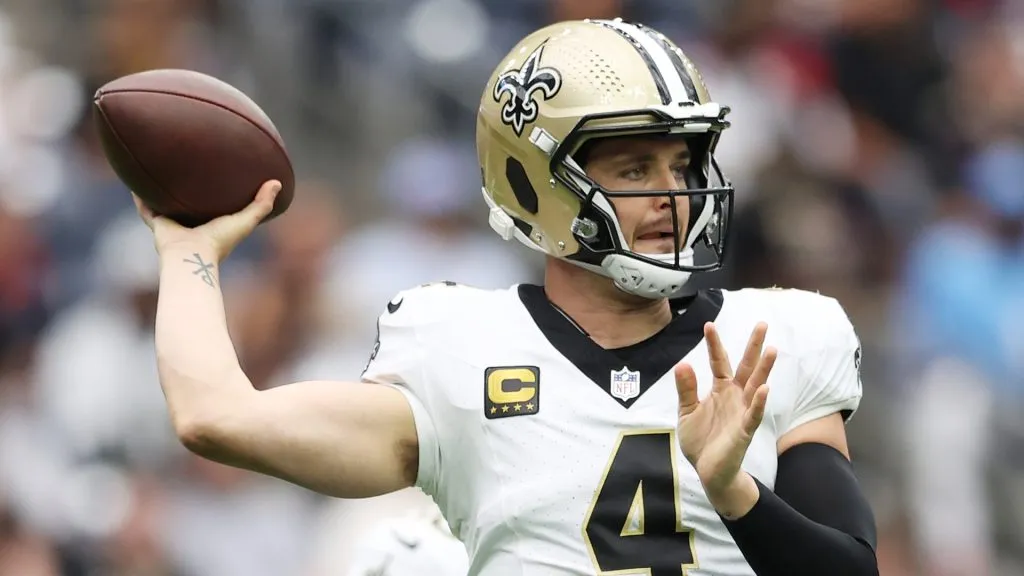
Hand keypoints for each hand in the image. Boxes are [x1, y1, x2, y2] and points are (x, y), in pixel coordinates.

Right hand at [133, 180, 280, 261]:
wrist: (193, 256)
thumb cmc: (220, 242)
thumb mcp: (245, 220)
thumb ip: (261, 204)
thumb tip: (277, 182)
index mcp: (210, 224)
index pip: (213, 207)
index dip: (215, 193)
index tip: (218, 176)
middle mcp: (190, 224)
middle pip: (187, 204)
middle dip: (187, 189)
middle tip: (186, 167)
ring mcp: (173, 224)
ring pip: (165, 204)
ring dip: (161, 190)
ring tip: (157, 169)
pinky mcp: (157, 223)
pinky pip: (145, 207)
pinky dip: (140, 195)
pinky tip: (135, 178)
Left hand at [675, 322, 776, 515]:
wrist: (707, 470)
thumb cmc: (700, 440)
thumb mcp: (686, 411)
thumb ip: (686, 389)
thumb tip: (682, 363)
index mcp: (720, 390)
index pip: (719, 362)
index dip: (714, 344)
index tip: (709, 324)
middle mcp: (735, 397)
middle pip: (747, 367)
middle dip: (754, 347)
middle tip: (763, 324)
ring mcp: (742, 412)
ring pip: (756, 387)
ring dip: (764, 369)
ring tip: (772, 349)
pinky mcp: (744, 431)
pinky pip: (753, 415)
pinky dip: (759, 402)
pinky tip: (765, 389)